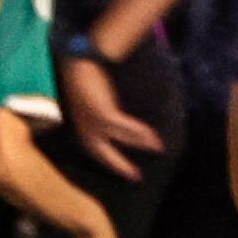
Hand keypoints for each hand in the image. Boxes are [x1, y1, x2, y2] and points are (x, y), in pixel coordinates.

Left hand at [58, 55, 163, 181]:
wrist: (78, 61)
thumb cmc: (83, 77)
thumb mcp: (86, 99)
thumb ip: (96, 110)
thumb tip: (109, 115)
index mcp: (80, 125)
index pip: (94, 150)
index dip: (108, 160)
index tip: (122, 168)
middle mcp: (84, 128)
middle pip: (103, 154)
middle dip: (120, 165)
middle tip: (136, 176)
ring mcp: (93, 122)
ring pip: (120, 140)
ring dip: (140, 143)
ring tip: (159, 148)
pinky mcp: (103, 114)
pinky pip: (125, 128)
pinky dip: (139, 133)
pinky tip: (153, 136)